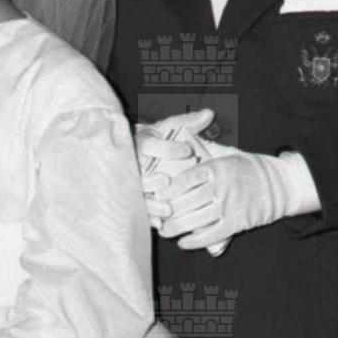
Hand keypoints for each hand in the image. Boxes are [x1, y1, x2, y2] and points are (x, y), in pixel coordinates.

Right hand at [135, 109, 214, 228]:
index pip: (149, 144)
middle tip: (168, 181)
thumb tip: (209, 114)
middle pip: (138, 173)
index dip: (168, 148)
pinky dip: (148, 216)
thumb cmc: (155, 139)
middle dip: (152, 179)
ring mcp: (129, 181)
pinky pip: (136, 208)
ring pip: (137, 194)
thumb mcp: (169, 128)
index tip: (187, 151)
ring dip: (151, 203)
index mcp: (140, 142)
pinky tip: (160, 223)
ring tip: (168, 209)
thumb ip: (188, 122)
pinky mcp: (130, 197)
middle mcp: (131, 162)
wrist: (132, 151)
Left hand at [160, 143, 311, 251]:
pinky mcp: (237, 223)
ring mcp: (229, 206)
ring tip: (164, 231)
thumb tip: (181, 144)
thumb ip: (205, 157)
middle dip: (168, 212)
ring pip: (196, 220)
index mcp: (217, 168)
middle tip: (156, 216)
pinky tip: (183, 243)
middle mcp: (221, 187)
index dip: (169, 189)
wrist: (278, 185)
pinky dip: (195, 241)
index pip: (186, 179)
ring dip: (176, 228)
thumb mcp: (227, 156)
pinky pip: (211, 235)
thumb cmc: (248, 169)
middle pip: (186, 202)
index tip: (158, 195)